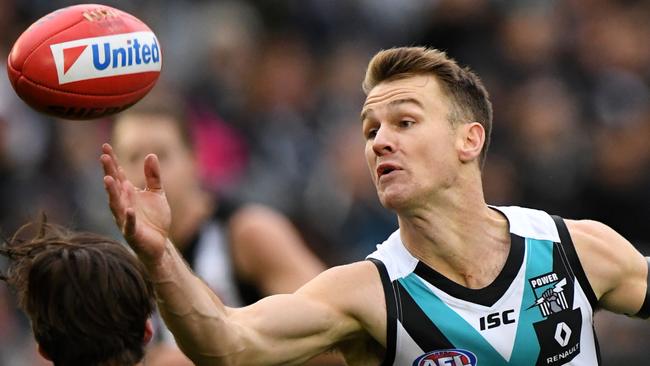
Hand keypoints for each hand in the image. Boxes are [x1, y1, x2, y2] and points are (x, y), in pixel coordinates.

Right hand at [100, 143, 170, 266]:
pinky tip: (129, 210)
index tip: (105, 146)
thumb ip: (153, 176)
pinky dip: (129, 218)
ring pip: (115, 204)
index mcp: (127, 192)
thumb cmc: (154, 218)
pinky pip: (129, 225)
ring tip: (108, 179)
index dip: (112, 161)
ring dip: (111, 192)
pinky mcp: (132, 233)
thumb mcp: (157, 193)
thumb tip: (151, 155)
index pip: (118, 174)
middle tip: (104, 157)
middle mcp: (123, 203)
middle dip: (109, 171)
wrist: (160, 243)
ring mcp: (125, 218)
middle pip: (114, 185)